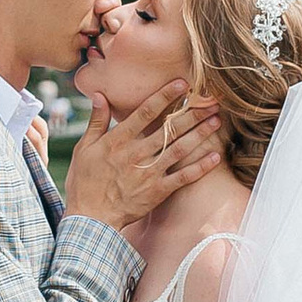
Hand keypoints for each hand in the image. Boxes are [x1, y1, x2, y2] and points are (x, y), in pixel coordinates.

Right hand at [63, 80, 221, 229]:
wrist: (90, 218)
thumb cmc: (84, 182)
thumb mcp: (84, 148)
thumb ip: (96, 121)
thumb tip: (99, 95)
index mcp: (119, 140)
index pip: (146, 112)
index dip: (165, 96)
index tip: (182, 84)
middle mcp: (137, 153)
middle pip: (170, 128)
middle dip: (192, 113)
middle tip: (211, 101)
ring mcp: (149, 173)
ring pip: (180, 149)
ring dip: (200, 134)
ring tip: (216, 120)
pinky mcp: (158, 191)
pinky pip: (183, 177)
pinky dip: (200, 167)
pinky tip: (214, 156)